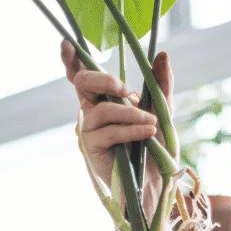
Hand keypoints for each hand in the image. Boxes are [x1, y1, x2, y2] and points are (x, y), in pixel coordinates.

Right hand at [61, 39, 173, 210]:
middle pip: (82, 84)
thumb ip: (160, 86)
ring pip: (101, 110)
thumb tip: (161, 55)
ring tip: (151, 122)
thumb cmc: (155, 151)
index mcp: (104, 100)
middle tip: (128, 91)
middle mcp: (91, 112)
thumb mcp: (162, 113)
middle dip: (106, 81)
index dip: (71, 60)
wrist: (155, 186)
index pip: (82, 77)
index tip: (67, 45)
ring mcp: (88, 131)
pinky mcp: (91, 150)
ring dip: (130, 113)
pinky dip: (130, 129)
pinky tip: (147, 131)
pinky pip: (107, 132)